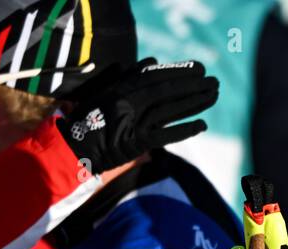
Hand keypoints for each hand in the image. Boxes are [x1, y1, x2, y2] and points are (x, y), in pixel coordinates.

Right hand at [59, 58, 218, 176]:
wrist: (73, 149)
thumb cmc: (91, 120)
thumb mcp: (107, 92)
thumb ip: (130, 77)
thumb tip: (152, 61)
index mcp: (121, 89)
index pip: (156, 77)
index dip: (179, 71)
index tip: (199, 69)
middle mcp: (127, 102)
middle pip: (166, 91)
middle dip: (193, 86)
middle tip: (214, 82)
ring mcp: (131, 123)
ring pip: (169, 110)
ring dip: (194, 103)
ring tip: (214, 97)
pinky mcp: (135, 144)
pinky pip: (164, 135)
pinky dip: (183, 130)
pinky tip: (201, 125)